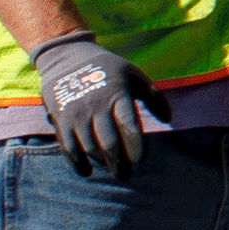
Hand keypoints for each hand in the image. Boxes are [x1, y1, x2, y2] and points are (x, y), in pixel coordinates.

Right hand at [26, 35, 152, 182]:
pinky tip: (87, 171)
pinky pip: (68, 147)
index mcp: (117, 94)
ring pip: (90, 148)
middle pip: (110, 143)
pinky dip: (77, 163)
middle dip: (120, 162)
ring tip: (114, 170)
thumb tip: (168, 119)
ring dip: (102, 163)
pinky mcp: (60, 119)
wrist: (67, 56)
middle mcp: (96, 106)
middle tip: (128, 174)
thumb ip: (153, 96)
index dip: (135, 146)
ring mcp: (76, 114)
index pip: (129, 126)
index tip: (140, 159)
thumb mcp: (134, 74)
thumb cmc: (108, 68)